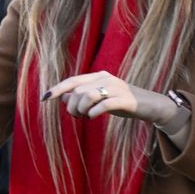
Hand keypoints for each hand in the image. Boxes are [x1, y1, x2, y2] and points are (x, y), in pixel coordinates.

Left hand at [42, 71, 172, 123]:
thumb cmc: (122, 102)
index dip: (58, 89)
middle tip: (77, 117)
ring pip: (88, 96)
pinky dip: (94, 112)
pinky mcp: (125, 99)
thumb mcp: (101, 98)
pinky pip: (104, 104)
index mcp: (99, 76)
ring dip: (82, 110)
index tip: (44, 98)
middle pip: (78, 91)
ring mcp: (116, 88)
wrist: (150, 105)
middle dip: (72, 107)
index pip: (73, 81)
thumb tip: (63, 97)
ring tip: (85, 117)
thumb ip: (83, 96)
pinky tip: (93, 117)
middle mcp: (106, 78)